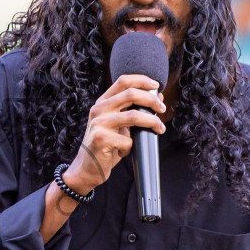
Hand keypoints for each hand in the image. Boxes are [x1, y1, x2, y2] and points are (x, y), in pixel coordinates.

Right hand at [64, 74, 168, 194]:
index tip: (156, 86)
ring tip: (159, 129)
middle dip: (151, 101)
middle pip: (130, 94)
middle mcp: (98, 110)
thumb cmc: (106, 146)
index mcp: (102, 103)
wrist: (87, 168)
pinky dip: (132, 147)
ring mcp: (99, 124)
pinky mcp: (101, 139)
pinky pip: (128, 140)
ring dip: (152, 122)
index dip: (142, 80)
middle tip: (162, 109)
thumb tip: (158, 97)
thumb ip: (133, 110)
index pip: (123, 81)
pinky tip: (125, 152)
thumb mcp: (119, 125)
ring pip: (134, 116)